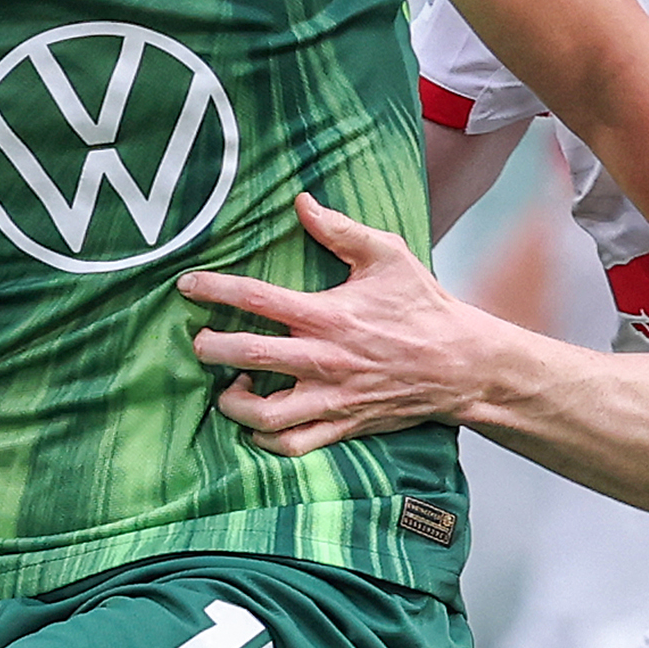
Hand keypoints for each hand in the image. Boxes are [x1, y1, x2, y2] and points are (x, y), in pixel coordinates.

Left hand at [180, 194, 496, 458]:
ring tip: (230, 386)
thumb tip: (301, 203)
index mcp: (327, 314)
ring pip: (262, 414)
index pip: (256, 297)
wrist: (462, 364)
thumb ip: (341, 230)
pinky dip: (264, 438)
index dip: (214, 289)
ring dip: (233, 402)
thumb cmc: (422, 307)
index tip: (187, 285)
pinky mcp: (340, 425)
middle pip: (246, 355)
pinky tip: (257, 420)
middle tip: (200, 341)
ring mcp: (330, 397)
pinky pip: (290, 444)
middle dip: (210, 348)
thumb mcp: (388, 255)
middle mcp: (322, 359)